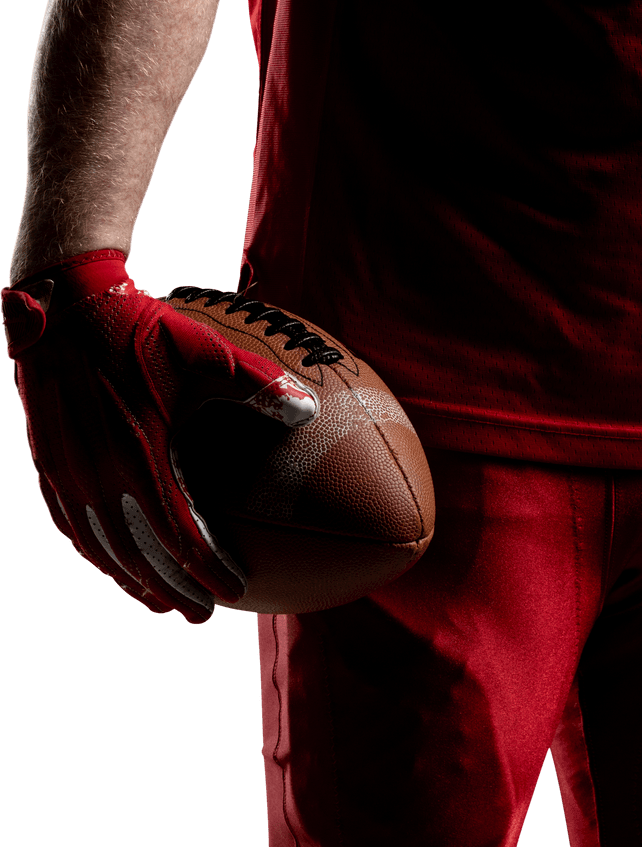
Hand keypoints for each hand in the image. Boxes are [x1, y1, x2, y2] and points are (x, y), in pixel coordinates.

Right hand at [2, 249, 317, 622]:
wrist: (69, 308)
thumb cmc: (146, 330)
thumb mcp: (210, 353)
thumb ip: (262, 386)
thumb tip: (310, 411)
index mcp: (144, 454)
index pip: (180, 534)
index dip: (207, 570)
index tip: (235, 594)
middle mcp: (101, 474)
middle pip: (139, 555)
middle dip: (173, 589)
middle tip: (203, 615)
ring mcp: (70, 473)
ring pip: (101, 548)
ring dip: (132, 580)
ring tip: (162, 603)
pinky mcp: (48, 464)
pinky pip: (70, 525)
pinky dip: (94, 553)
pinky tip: (111, 564)